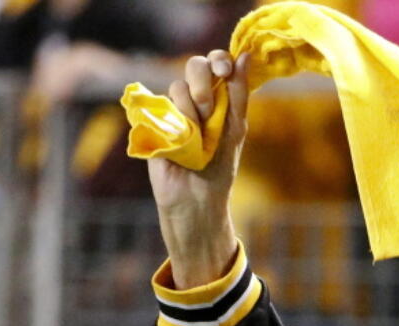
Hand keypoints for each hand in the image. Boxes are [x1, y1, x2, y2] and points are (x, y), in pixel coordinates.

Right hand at [148, 50, 248, 287]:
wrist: (196, 198)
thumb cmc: (219, 167)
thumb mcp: (236, 128)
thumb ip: (239, 92)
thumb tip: (247, 54)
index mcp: (217, 98)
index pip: (217, 62)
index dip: (220, 59)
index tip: (225, 70)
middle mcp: (193, 99)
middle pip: (195, 65)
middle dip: (205, 85)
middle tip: (208, 111)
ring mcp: (171, 108)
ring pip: (178, 86)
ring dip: (191, 111)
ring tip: (196, 138)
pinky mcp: (151, 121)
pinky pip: (159, 104)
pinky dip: (172, 121)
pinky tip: (176, 141)